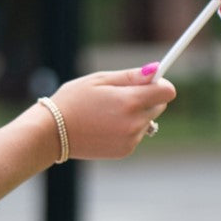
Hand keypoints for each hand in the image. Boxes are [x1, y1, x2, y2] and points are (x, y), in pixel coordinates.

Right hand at [50, 67, 175, 159]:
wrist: (52, 133)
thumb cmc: (73, 100)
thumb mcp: (99, 80)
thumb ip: (130, 76)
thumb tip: (155, 70)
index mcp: (130, 101)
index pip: (167, 92)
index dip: (159, 84)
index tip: (148, 81)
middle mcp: (135, 122)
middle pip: (160, 106)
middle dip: (147, 98)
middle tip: (120, 96)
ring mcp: (131, 139)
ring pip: (147, 121)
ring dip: (136, 115)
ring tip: (107, 113)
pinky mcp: (125, 151)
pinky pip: (136, 134)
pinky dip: (127, 129)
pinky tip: (105, 126)